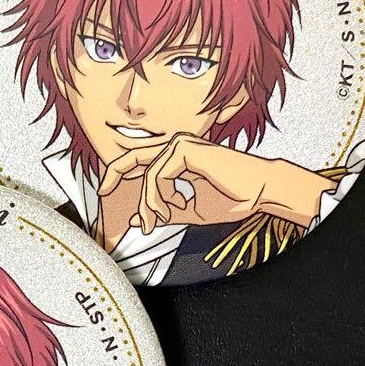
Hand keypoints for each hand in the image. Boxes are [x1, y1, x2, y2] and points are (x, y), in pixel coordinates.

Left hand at [98, 134, 333, 234]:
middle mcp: (177, 146)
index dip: (118, 172)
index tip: (105, 191)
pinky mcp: (185, 149)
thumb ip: (165, 211)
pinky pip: (156, 176)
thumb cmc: (234, 198)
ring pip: (146, 176)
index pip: (139, 160)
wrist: (261, 192)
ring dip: (149, 204)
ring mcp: (180, 144)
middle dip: (114, 176)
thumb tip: (138, 219)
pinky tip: (175, 206)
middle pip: (132, 157)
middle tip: (103, 192)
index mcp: (177, 156)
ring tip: (157, 221)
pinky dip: (159, 197)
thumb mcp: (189, 210)